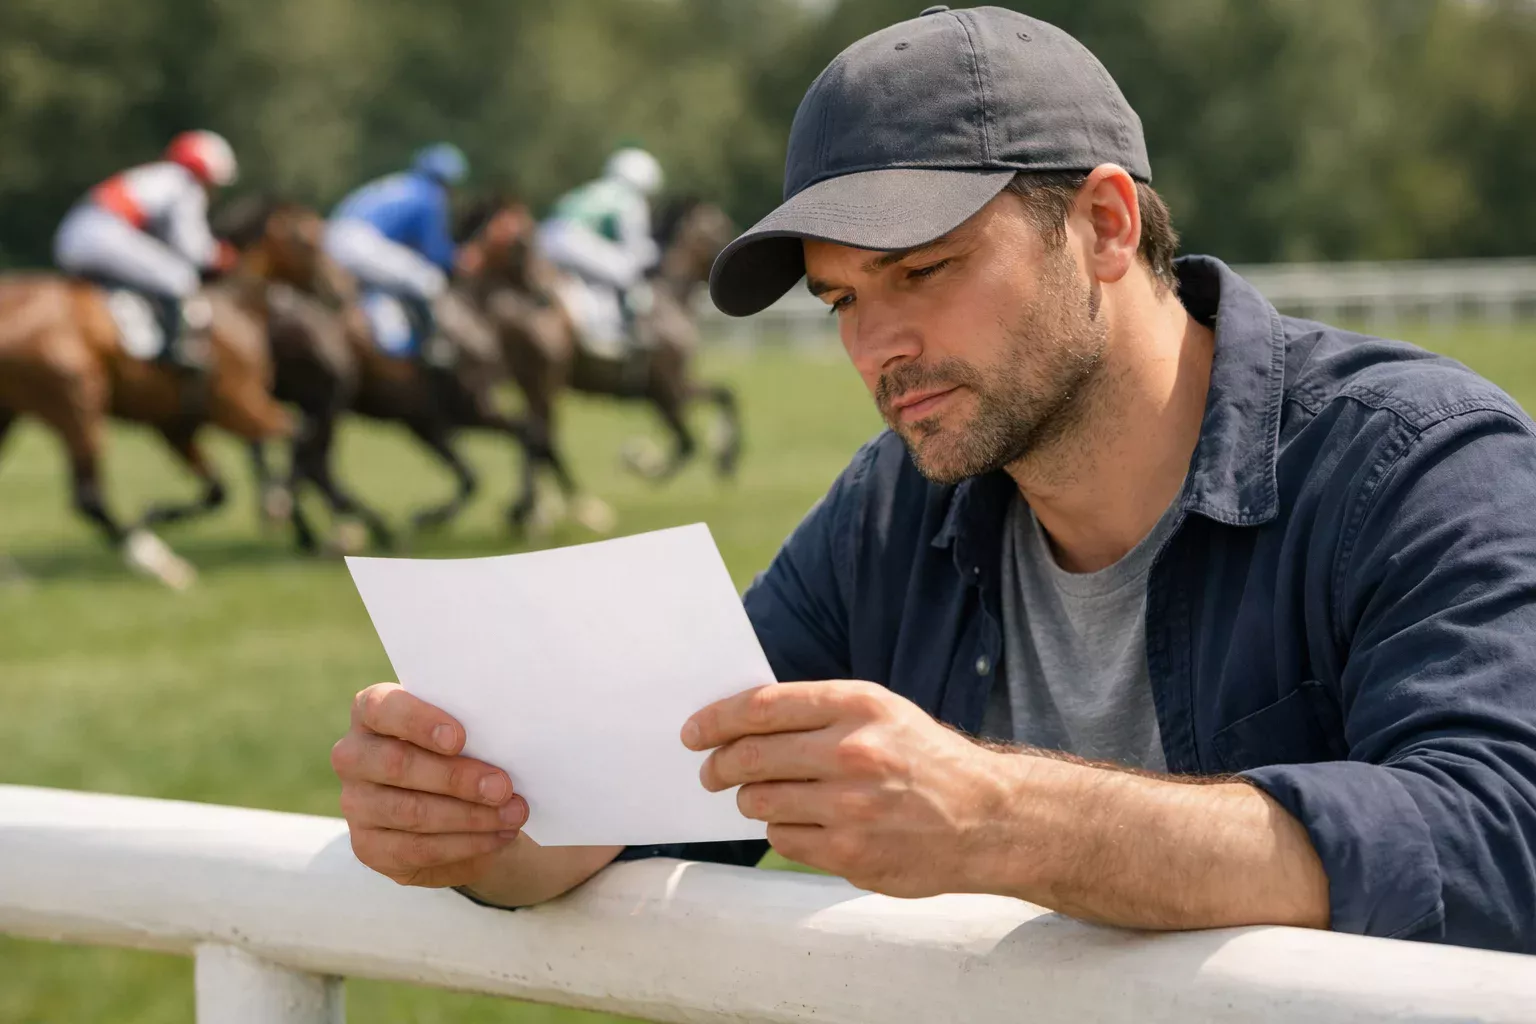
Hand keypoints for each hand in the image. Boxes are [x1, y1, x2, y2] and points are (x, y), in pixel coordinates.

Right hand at [331, 683, 526, 887]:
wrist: (459, 809)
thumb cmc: (463, 753)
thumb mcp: (466, 734)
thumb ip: (473, 730)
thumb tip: (507, 743)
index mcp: (371, 712)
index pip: (381, 708)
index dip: (417, 721)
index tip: (459, 738)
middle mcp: (353, 756)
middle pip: (396, 764)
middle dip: (456, 778)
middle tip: (502, 787)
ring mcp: (355, 803)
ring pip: (410, 811)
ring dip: (470, 816)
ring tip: (513, 814)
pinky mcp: (368, 846)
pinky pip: (416, 848)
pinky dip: (464, 844)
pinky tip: (497, 836)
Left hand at [682, 681, 1019, 897]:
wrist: (988, 817)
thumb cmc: (924, 760)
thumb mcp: (882, 713)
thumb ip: (819, 713)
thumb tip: (742, 723)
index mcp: (857, 706)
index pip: (763, 707)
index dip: (717, 719)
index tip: (694, 732)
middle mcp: (853, 752)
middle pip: (751, 756)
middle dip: (718, 765)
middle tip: (710, 772)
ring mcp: (851, 806)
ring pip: (760, 801)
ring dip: (751, 799)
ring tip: (766, 797)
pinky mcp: (851, 853)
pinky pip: (783, 839)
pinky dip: (783, 830)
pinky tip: (805, 823)